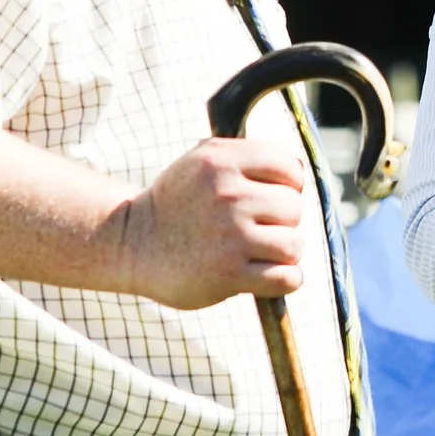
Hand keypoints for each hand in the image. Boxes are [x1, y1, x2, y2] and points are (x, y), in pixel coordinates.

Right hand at [111, 137, 306, 309]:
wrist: (133, 243)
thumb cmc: (179, 201)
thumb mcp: (204, 160)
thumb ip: (249, 155)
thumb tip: (302, 170)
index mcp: (223, 162)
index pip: (290, 168)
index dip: (288, 184)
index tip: (269, 196)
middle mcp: (228, 196)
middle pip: (294, 208)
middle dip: (281, 221)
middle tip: (255, 228)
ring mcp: (230, 236)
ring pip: (294, 244)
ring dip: (283, 252)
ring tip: (259, 252)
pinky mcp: (229, 274)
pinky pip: (287, 278)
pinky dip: (285, 280)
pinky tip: (266, 275)